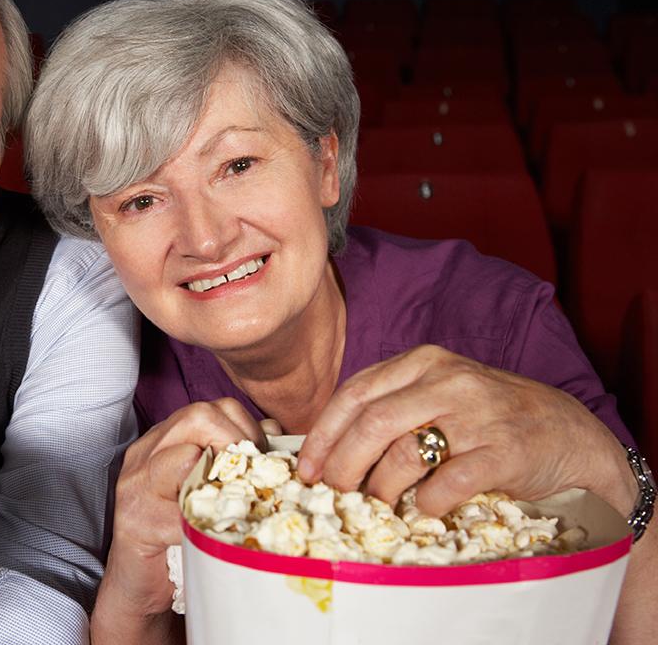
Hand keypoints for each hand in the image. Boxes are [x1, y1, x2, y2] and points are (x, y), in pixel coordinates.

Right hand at [92, 399, 269, 643]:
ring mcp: (135, 487)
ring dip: (224, 478)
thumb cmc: (177, 533)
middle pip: (197, 417)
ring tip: (239, 500)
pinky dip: (209, 521)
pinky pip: (181, 511)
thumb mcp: (206, 486)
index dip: (245, 429)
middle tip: (254, 476)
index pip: (210, 409)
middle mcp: (144, 454)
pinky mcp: (136, 523)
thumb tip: (271, 430)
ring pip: (186, 456)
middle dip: (238, 442)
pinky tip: (220, 531)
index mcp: (161, 440)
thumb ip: (235, 455)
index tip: (262, 458)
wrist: (139, 584)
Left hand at [296, 344, 627, 516]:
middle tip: (333, 495)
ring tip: (376, 508)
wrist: (570, 435)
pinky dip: (425, 504)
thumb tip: (327, 452)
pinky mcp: (505, 451)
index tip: (307, 469)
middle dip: (343, 466)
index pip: (354, 394)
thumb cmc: (489, 419)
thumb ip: (390, 409)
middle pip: (371, 424)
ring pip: (404, 454)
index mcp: (422, 363)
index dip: (323, 434)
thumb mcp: (438, 395)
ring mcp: (477, 415)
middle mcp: (447, 381)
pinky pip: (448, 483)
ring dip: (380, 490)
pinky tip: (420, 512)